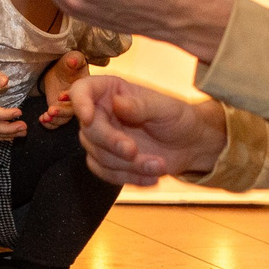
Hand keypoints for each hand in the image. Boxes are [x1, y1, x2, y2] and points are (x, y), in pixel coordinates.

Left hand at [39, 52, 88, 128]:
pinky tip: (42, 119)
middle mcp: (80, 102)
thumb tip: (73, 60)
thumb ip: (74, 60)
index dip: (75, 99)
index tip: (60, 96)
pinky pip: (57, 123)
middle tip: (51, 110)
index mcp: (87, 89)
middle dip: (62, 112)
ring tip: (45, 116)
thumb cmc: (67, 65)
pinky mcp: (60, 113)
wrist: (58, 72)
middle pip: (73, 111)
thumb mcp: (71, 59)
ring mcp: (69, 109)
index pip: (84, 96)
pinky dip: (50, 124)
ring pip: (65, 119)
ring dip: (55, 120)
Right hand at [70, 75, 229, 184]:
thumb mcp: (165, 108)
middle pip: (88, 131)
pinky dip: (129, 178)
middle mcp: (102, 113)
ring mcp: (103, 138)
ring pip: (98, 156)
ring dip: (128, 166)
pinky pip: (106, 173)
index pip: (82, 90)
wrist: (189, 144)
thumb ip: (140, 106)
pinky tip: (151, 176)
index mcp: (111, 91)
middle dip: (112, 144)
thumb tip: (118, 102)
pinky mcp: (108, 161)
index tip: (88, 118)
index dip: (79, 103)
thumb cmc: (178, 118)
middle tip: (134, 152)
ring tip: (158, 165)